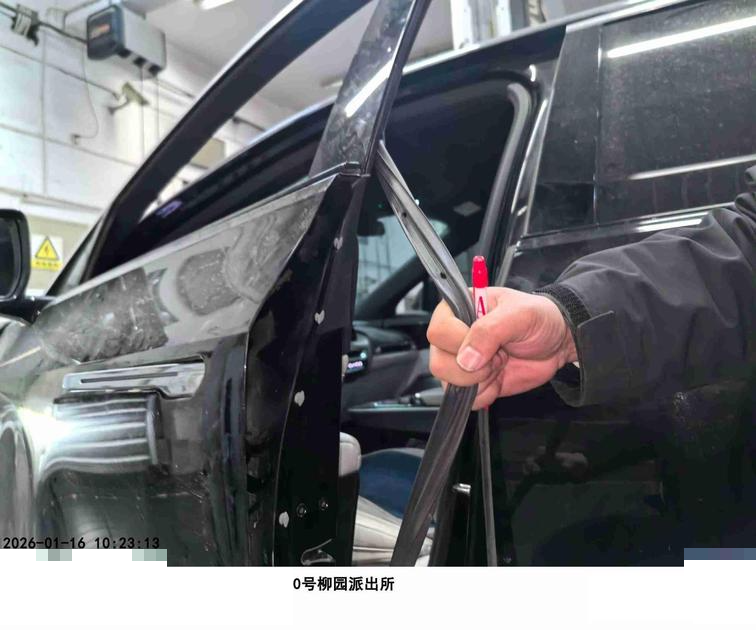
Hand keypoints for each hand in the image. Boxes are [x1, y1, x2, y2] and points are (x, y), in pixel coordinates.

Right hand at [427, 287, 576, 408]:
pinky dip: (486, 393)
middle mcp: (452, 336)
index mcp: (456, 309)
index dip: (461, 342)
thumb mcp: (519, 314)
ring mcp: (459, 361)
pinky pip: (466, 399)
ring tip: (500, 362)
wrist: (558, 341)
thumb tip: (465, 359)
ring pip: (449, 384)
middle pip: (439, 362)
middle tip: (499, 354)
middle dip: (474, 367)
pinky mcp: (471, 382)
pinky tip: (499, 377)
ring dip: (481, 380)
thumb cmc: (538, 318)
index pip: (438, 332)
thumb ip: (490, 331)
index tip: (490, 342)